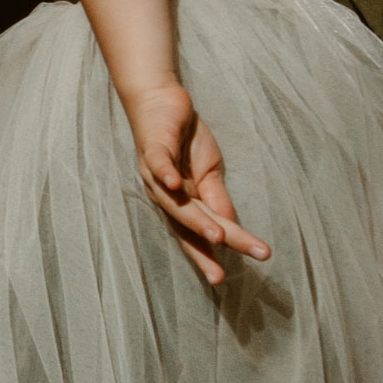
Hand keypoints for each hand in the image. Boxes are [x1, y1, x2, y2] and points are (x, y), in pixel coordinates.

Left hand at [125, 82, 270, 285]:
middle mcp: (163, 193)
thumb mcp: (210, 171)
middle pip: (190, 224)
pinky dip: (166, 174)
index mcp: (179, 201)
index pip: (193, 234)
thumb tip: (229, 227)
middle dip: (213, 245)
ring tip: (218, 236)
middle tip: (230, 270)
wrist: (161, 100)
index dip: (204, 256)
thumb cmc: (185, 138)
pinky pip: (158, 163)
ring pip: (176, 202)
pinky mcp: (153, 147)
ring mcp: (155, 172)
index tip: (219, 281)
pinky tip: (176, 184)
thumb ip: (216, 198)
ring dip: (196, 220)